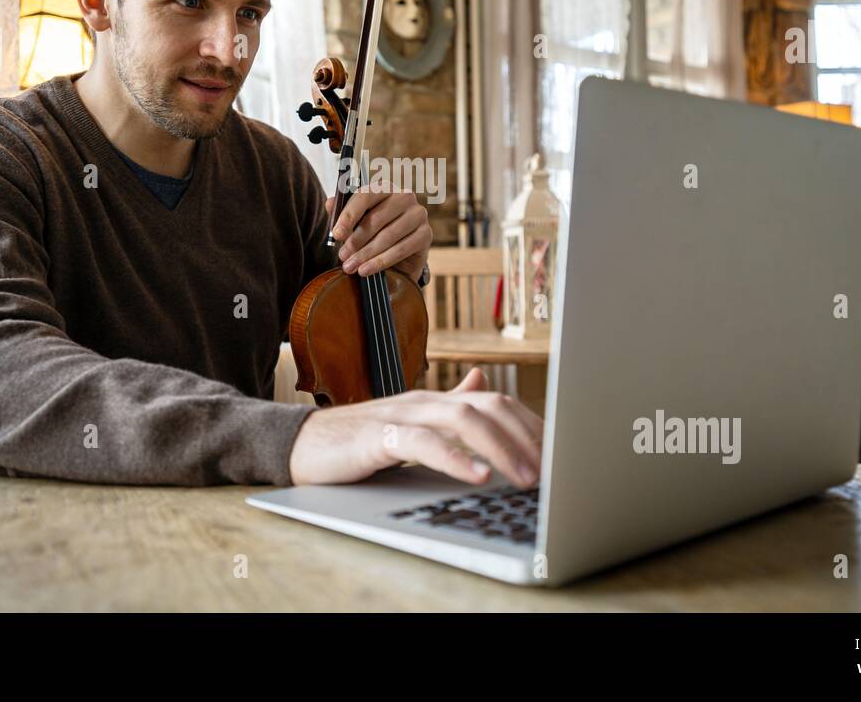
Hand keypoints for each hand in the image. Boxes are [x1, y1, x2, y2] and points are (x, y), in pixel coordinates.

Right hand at [288, 368, 543, 486]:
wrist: (301, 445)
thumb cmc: (359, 440)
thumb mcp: (412, 424)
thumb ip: (448, 407)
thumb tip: (483, 383)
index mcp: (438, 400)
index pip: (497, 403)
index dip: (531, 426)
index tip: (560, 453)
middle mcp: (426, 400)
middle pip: (490, 406)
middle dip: (527, 437)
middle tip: (552, 471)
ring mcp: (402, 415)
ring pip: (464, 419)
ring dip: (502, 448)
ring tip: (525, 477)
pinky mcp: (378, 436)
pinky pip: (422, 442)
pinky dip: (453, 458)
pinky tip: (476, 475)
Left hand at [328, 188, 429, 283]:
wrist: (400, 255)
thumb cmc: (375, 232)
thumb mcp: (357, 222)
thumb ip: (343, 212)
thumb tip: (330, 203)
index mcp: (385, 188)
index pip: (365, 196)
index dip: (349, 216)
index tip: (336, 234)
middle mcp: (405, 196)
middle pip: (376, 218)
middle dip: (356, 240)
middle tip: (342, 256)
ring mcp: (418, 214)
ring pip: (388, 236)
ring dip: (366, 254)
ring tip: (350, 266)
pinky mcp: (426, 234)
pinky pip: (401, 249)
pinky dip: (381, 262)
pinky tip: (366, 270)